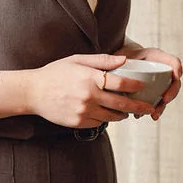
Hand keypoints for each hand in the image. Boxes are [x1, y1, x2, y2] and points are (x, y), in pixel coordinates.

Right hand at [0, 53, 156, 128]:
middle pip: (121, 104)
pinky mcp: (78, 123)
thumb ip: (102, 60)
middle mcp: (89, 96)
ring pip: (112, 116)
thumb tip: (124, 60)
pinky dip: (106, 119)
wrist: (33, 92)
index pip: (121, 84)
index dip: (135, 86)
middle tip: (150, 108)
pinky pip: (99, 123)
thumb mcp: (77, 60)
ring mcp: (84, 112)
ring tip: (129, 111)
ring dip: (123, 114)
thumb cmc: (56, 73)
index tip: (144, 87)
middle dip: (139, 107)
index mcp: (90, 78)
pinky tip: (108, 114)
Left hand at [124, 45, 182, 120]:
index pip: (173, 62)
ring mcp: (159, 83)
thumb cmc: (119, 58)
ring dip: (162, 106)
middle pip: (174, 82)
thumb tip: (123, 60)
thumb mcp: (121, 54)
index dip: (178, 69)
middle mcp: (161, 71)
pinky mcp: (153, 94)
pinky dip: (151, 110)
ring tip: (154, 115)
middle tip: (165, 100)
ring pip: (166, 95)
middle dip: (172, 92)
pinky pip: (156, 103)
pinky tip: (142, 116)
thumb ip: (119, 56)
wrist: (118, 64)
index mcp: (156, 58)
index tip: (176, 78)